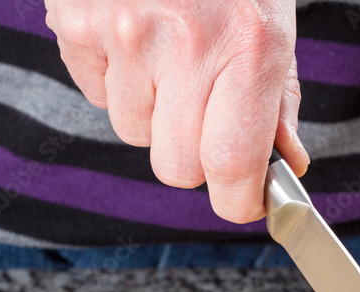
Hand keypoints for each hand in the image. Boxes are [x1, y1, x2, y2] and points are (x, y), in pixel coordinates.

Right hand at [44, 0, 308, 221]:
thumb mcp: (273, 24)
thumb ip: (278, 102)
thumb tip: (282, 169)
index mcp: (249, 45)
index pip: (233, 166)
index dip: (238, 200)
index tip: (243, 201)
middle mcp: (186, 43)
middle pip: (176, 167)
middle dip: (193, 154)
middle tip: (203, 111)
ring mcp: (124, 32)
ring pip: (134, 132)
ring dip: (153, 111)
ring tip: (167, 53)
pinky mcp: (76, 22)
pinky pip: (95, 94)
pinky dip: (115, 78)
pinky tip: (134, 36)